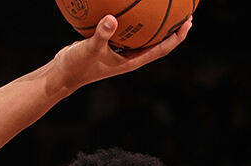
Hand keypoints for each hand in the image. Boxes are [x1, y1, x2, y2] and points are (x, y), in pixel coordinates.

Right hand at [50, 14, 191, 93]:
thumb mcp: (90, 48)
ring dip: (154, 24)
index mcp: (131, 61)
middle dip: (172, 28)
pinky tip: (129, 5)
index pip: (161, 49)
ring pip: (143, 36)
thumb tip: (112, 18)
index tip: (188, 22)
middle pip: (158, 42)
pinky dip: (131, 19)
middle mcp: (129, 57)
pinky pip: (125, 30)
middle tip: (184, 11)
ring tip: (162, 7)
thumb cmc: (77, 65)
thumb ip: (102, 34)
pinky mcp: (110, 45)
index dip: (176, 37)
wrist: (61, 73)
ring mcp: (120, 51)